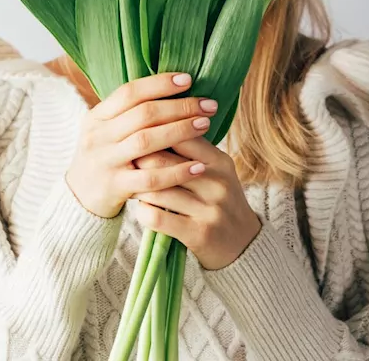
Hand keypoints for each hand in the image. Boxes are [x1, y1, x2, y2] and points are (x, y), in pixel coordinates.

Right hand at [65, 73, 218, 218]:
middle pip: (143, 114)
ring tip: (205, 124)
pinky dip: (176, 171)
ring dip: (180, 131)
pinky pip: (150, 178)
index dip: (160, 84)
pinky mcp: (114, 187)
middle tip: (208, 105)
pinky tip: (198, 166)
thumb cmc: (105, 156)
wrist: (79, 197)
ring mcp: (105, 161)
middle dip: (179, 107)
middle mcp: (98, 136)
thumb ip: (131, 112)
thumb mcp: (106, 129)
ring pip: (146, 141)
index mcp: (97, 116)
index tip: (188, 79)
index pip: (129, 92)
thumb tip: (175, 87)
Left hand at [131, 139, 262, 269]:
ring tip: (131, 184)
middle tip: (124, 160)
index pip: (181, 135)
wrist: (244, 244)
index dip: (154, 133)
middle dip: (139, 159)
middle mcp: (217, 183)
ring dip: (138, 187)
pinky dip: (142, 212)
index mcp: (220, 162)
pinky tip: (142, 209)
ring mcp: (209, 209)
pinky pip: (157, 217)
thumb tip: (154, 124)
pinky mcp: (199, 234)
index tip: (137, 136)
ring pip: (157, 190)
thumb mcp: (217, 171)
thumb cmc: (221, 201)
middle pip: (163, 161)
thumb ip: (192, 151)